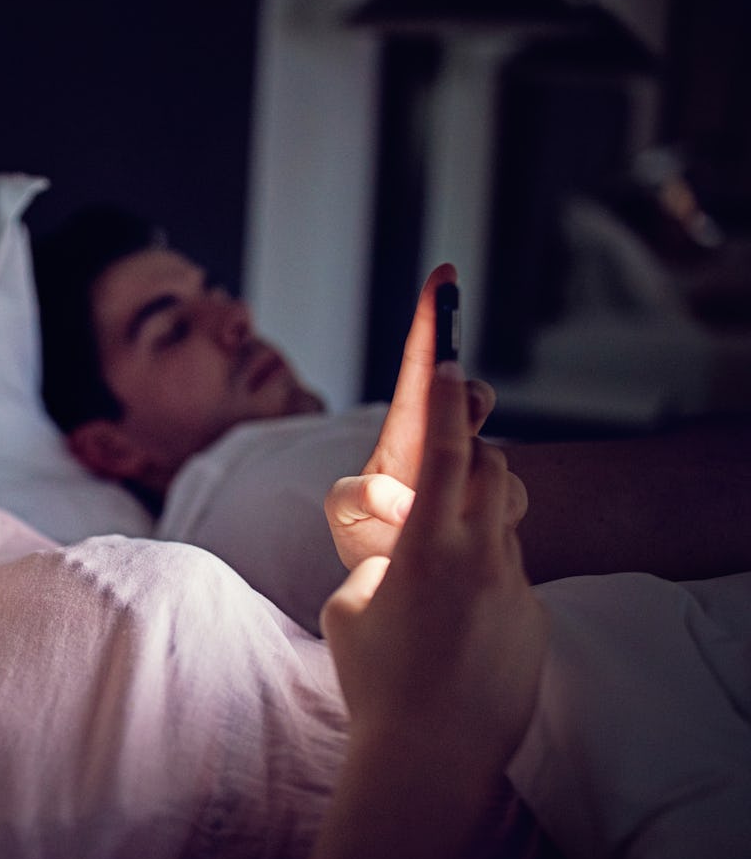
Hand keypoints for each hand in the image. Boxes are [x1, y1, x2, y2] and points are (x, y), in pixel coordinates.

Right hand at [322, 360, 546, 774]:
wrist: (431, 758)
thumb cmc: (375, 682)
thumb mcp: (348, 608)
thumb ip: (375, 562)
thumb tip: (399, 552)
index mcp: (428, 548)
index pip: (448, 453)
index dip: (447, 401)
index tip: (450, 359)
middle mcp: (482, 558)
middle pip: (496, 470)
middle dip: (474, 453)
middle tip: (447, 466)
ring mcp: (515, 589)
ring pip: (507, 521)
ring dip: (479, 515)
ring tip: (441, 555)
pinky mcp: (533, 621)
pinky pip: (512, 574)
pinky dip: (484, 577)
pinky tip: (456, 627)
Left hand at [326, 265, 504, 569]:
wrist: (400, 583)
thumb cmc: (367, 539)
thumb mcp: (347, 515)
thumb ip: (359, 499)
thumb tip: (399, 501)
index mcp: (403, 434)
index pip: (419, 369)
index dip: (431, 321)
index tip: (443, 275)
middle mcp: (441, 444)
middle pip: (466, 397)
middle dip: (467, 398)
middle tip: (463, 408)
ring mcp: (471, 471)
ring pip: (495, 453)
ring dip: (476, 473)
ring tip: (438, 506)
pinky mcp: (495, 503)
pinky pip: (511, 497)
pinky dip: (496, 511)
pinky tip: (468, 532)